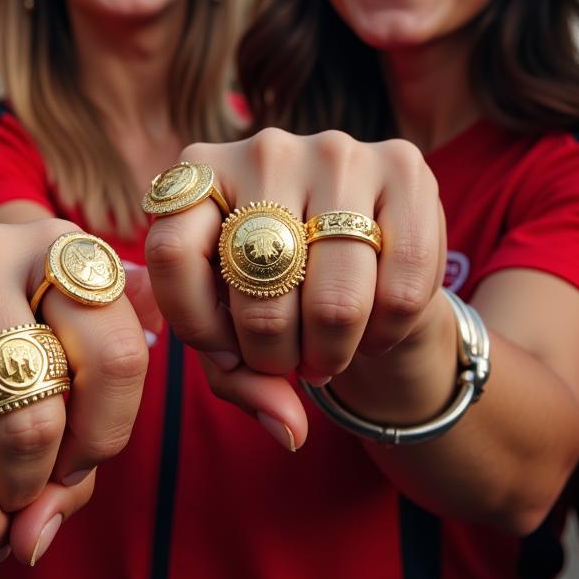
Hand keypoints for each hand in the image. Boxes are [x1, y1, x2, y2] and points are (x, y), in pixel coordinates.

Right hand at [0, 213, 148, 566]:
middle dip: (24, 490)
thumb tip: (31, 536)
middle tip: (15, 509)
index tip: (75, 467)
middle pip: (28, 411)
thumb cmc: (1, 405)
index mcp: (53, 248)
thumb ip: (71, 473)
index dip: (105, 439)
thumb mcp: (65, 420)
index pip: (115, 356)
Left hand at [144, 129, 445, 447]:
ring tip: (328, 353)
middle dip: (274, 355)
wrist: (361, 246)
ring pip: (335, 299)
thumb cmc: (276, 290)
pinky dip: (386, 332)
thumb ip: (241, 378)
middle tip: (289, 363)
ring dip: (331, 352)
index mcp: (199, 172)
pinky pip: (402, 288)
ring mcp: (336, 150)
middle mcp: (264, 149)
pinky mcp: (405, 165)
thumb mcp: (233, 329)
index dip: (198, 326)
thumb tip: (289, 430)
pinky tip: (373, 329)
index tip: (225, 351)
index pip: (173, 256)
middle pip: (258, 288)